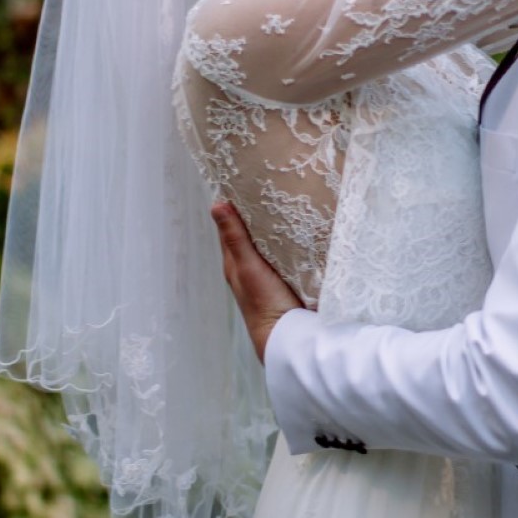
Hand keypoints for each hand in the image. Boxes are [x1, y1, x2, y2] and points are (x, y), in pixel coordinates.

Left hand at [211, 202, 303, 361]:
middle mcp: (250, 267)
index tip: (242, 182)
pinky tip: (300, 231)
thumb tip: (217, 206)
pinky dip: (290, 241)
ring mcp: (270, 273)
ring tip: (285, 202)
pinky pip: (287, 254)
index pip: (231, 228)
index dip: (235, 207)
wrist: (288, 335)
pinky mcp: (288, 278)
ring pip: (270, 244)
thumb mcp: (248, 266)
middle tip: (267, 186)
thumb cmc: (264, 303)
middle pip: (251, 234)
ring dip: (276, 227)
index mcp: (235, 263)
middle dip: (257, 213)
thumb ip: (236, 238)